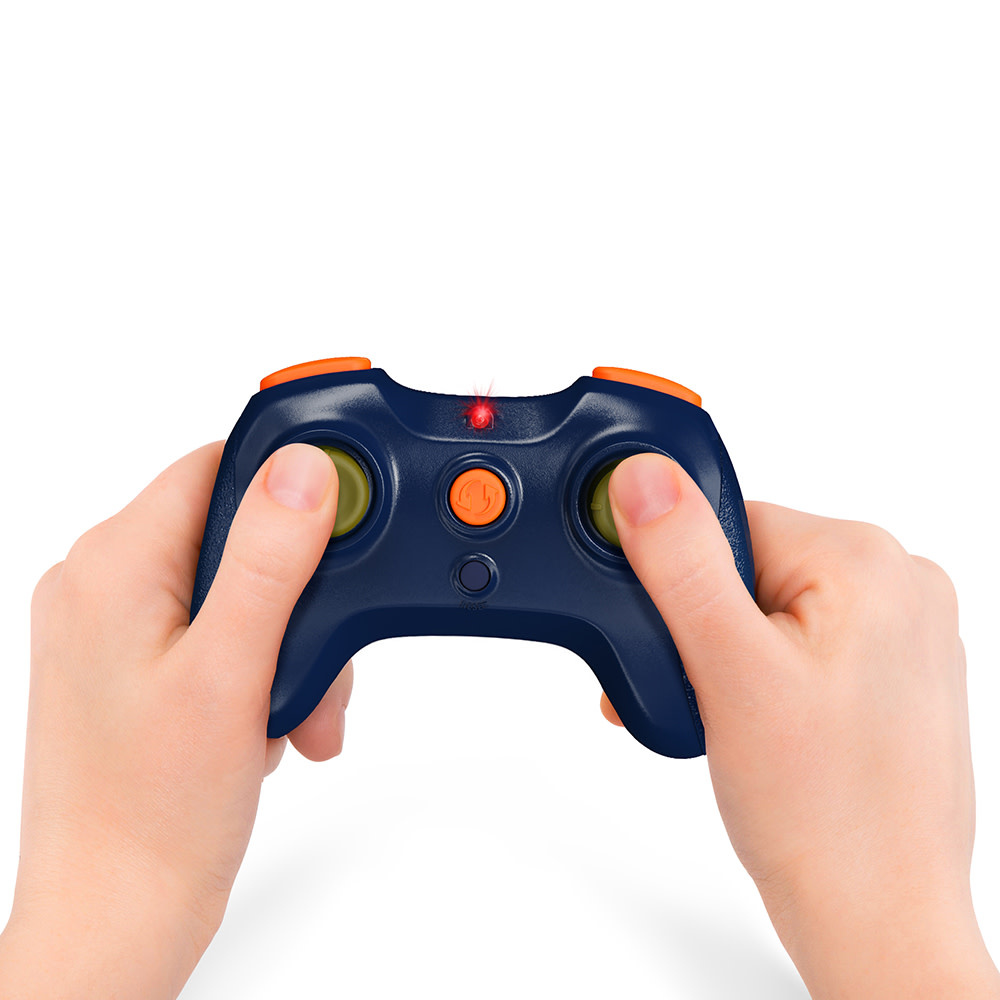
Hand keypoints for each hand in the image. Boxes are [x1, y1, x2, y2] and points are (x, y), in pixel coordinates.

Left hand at [0, 442, 353, 999]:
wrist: (117, 915)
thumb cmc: (151, 817)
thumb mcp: (231, 674)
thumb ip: (268, 561)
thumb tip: (305, 468)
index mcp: (113, 565)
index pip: (221, 466)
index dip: (296, 485)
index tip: (353, 518)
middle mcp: (105, 584)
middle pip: (240, 536)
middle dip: (301, 596)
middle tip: (323, 659)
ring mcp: (119, 628)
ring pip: (241, 589)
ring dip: (289, 643)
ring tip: (294, 711)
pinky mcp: (138, 665)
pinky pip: (222, 632)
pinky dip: (263, 667)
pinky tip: (271, 721)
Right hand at [604, 453, 999, 998]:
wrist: (877, 921)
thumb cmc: (826, 817)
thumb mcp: (731, 673)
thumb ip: (682, 564)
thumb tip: (643, 477)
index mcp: (868, 560)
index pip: (728, 520)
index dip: (675, 581)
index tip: (662, 638)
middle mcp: (897, 582)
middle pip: (744, 565)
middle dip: (696, 627)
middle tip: (693, 692)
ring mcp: (898, 629)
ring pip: (764, 606)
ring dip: (720, 657)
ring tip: (727, 721)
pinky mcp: (887, 669)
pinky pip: (796, 640)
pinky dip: (757, 673)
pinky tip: (755, 727)